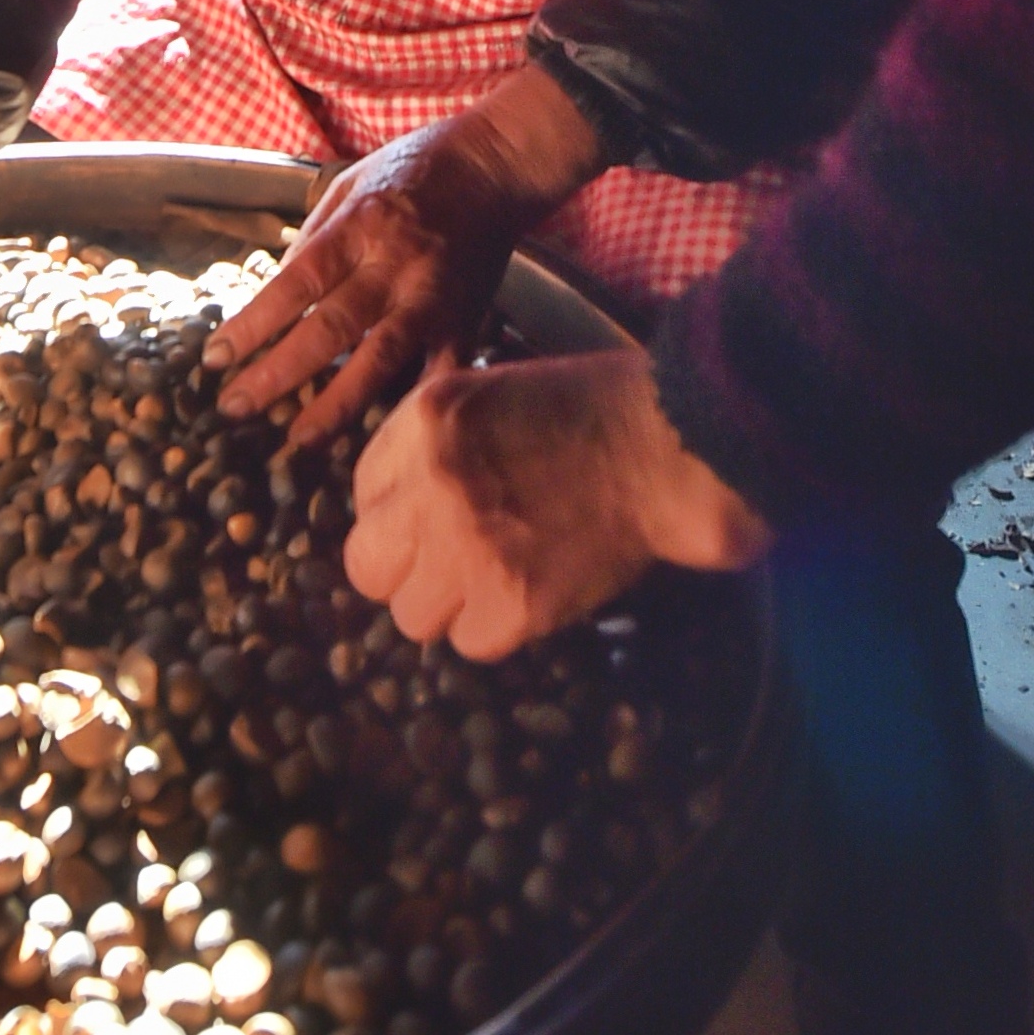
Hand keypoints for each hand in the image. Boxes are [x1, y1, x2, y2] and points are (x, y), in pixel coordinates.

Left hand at [209, 65, 601, 445]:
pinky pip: (437, 372)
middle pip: (329, 330)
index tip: (215, 358)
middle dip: (277, 374)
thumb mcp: (349, 184)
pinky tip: (384, 440)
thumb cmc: (412, 169)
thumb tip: (277, 292)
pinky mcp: (466, 320)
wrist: (493, 165)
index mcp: (357, 227)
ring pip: (380, 360)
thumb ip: (314, 238)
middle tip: (234, 409)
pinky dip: (412, 405)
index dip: (253, 324)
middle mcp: (393, 266)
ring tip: (298, 440)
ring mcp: (432, 298)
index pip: (294, 285)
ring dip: (336, 405)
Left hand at [339, 352, 771, 659]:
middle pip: (367, 564)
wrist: (668, 447)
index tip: (430, 518)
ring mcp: (467, 549)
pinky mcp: (510, 603)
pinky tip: (529, 594)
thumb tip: (402, 499)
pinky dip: (496, 628)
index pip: (365, 492)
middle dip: (403, 568)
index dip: (398, 512)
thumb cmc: (592, 408)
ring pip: (412, 615)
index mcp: (424, 422)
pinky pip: (469, 642)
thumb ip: (434, 443)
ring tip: (494, 580)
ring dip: (449, 604)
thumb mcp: (491, 392)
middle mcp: (431, 486)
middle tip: (446, 563)